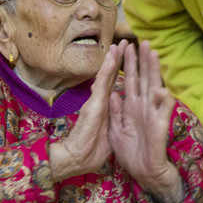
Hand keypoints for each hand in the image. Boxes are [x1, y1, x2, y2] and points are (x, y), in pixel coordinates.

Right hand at [48, 41, 124, 181]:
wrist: (77, 160)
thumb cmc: (91, 151)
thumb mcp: (108, 133)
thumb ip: (112, 119)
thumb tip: (117, 112)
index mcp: (104, 107)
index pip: (114, 85)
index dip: (119, 71)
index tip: (125, 57)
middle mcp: (99, 101)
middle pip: (110, 76)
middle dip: (117, 59)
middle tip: (124, 43)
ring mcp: (96, 101)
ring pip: (106, 75)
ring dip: (113, 59)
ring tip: (119, 44)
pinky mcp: (94, 104)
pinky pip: (103, 83)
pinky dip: (108, 69)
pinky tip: (113, 57)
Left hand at [109, 40, 183, 202]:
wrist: (141, 177)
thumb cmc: (128, 156)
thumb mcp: (116, 132)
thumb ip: (115, 112)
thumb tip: (114, 92)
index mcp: (132, 109)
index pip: (130, 81)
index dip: (129, 64)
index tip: (128, 46)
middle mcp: (143, 110)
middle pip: (143, 80)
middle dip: (143, 61)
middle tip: (145, 42)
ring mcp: (151, 118)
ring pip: (154, 90)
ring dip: (154, 73)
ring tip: (153, 55)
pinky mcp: (157, 130)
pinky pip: (161, 114)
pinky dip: (162, 102)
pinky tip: (161, 90)